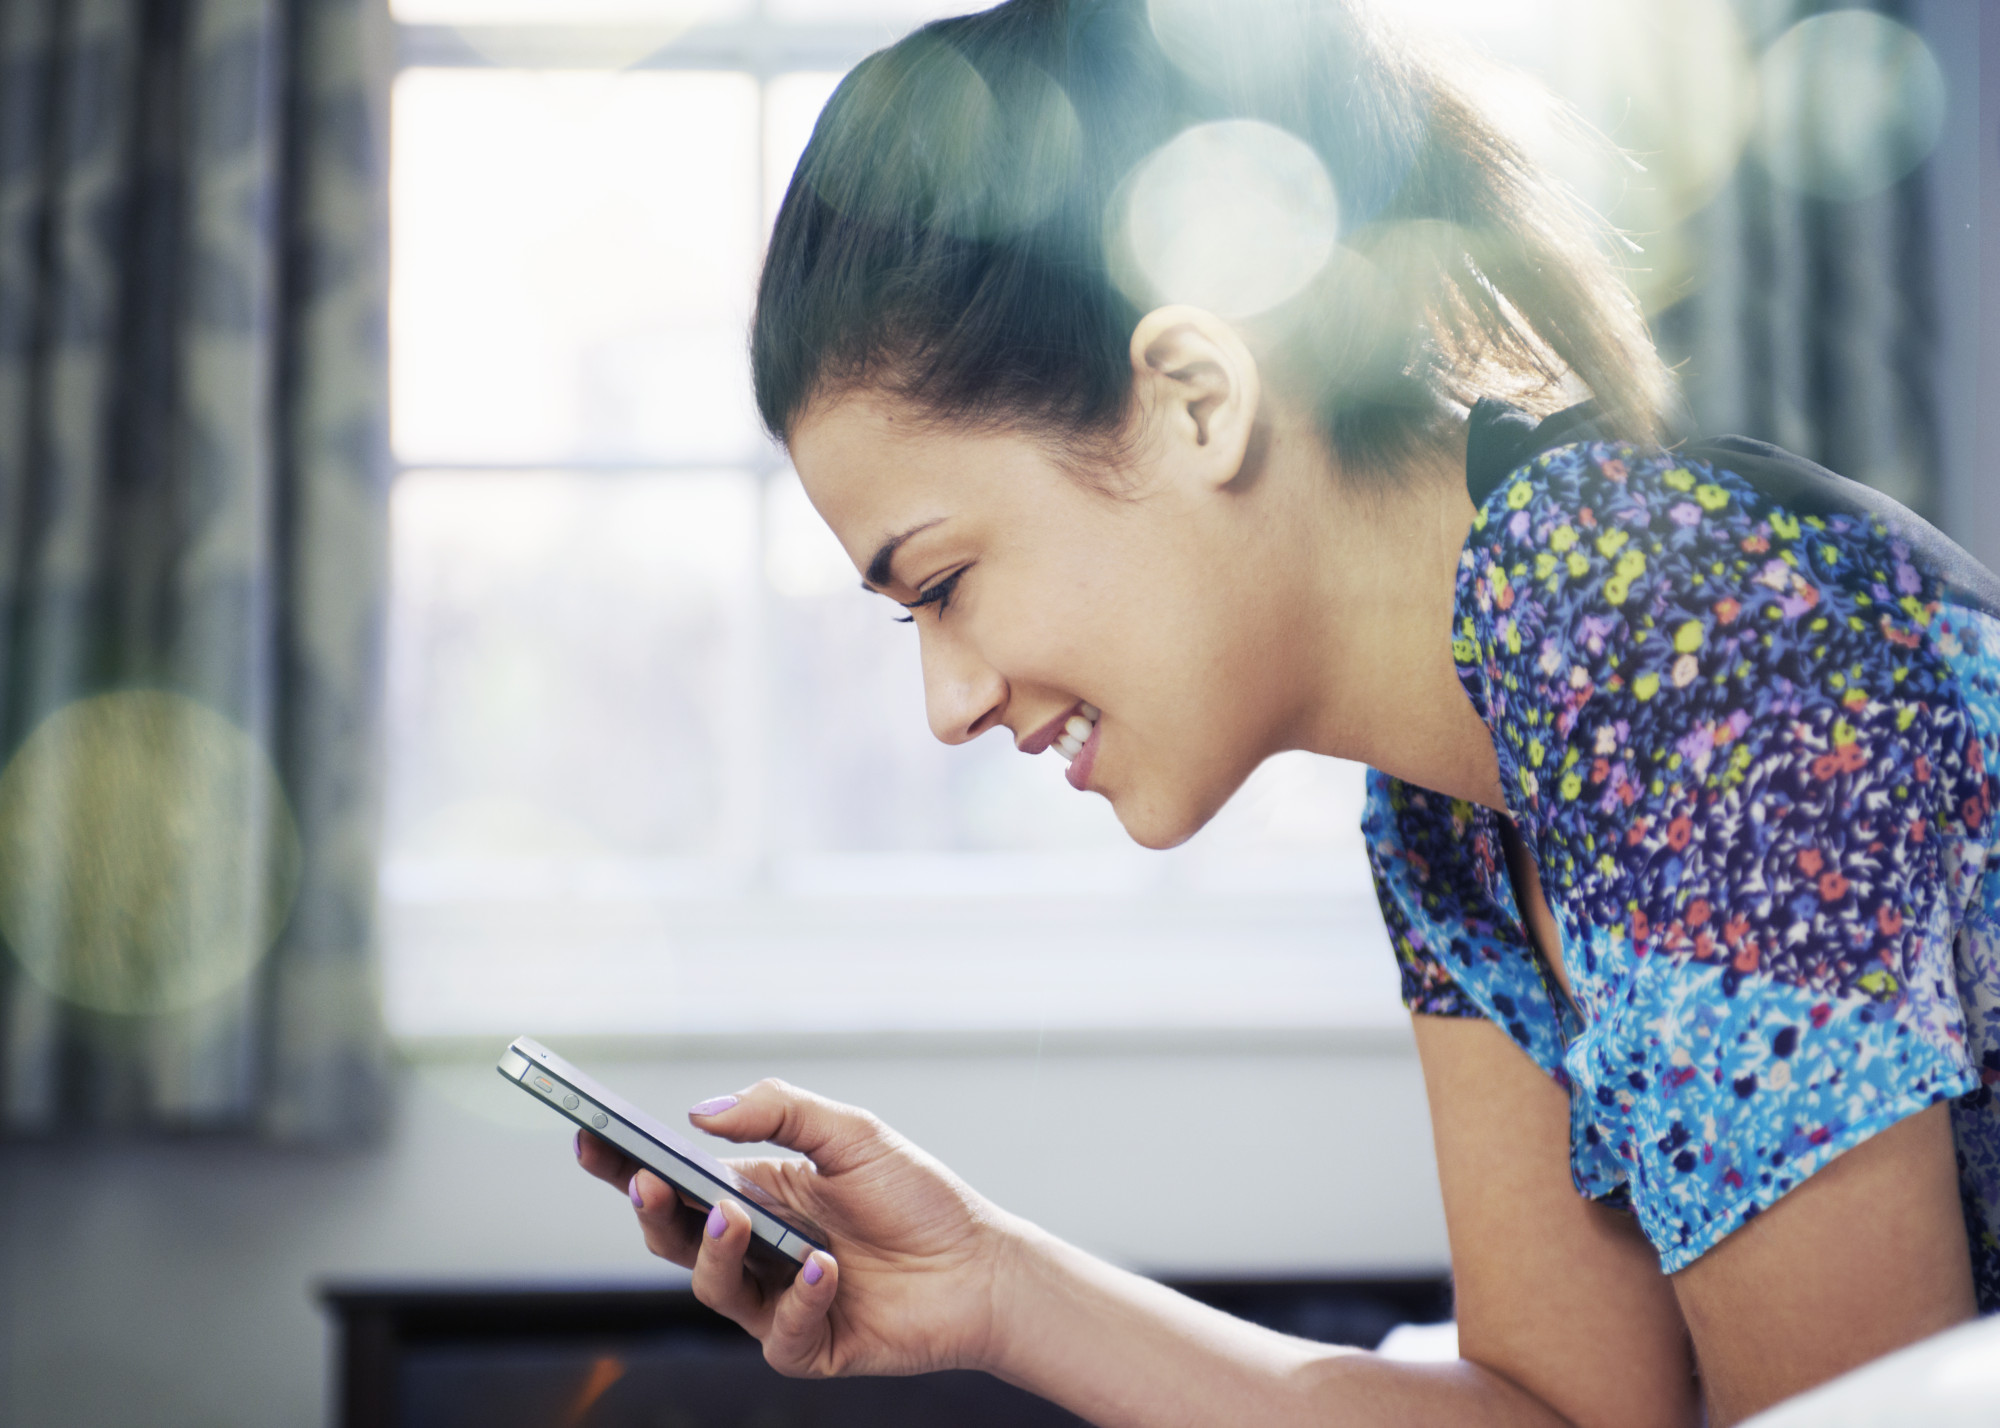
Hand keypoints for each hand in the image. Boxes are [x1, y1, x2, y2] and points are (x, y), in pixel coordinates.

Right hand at [575, 1078, 1020, 1378]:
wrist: (983, 1267)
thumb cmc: (918, 1199)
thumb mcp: (852, 1133)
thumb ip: (779, 1112)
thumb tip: (700, 1113)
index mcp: (758, 1195)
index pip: (677, 1182)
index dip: (625, 1165)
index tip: (589, 1137)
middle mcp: (759, 1250)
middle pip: (675, 1240)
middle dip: (651, 1212)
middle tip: (648, 1183)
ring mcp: (779, 1302)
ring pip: (713, 1289)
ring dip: (719, 1253)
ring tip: (740, 1218)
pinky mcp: (810, 1346)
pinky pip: (780, 1335)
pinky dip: (798, 1302)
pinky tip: (825, 1271)